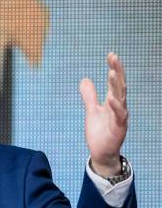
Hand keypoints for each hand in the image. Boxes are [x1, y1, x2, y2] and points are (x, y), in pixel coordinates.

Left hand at [79, 52, 127, 176]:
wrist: (101, 152)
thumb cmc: (100, 131)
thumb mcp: (91, 110)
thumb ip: (89, 96)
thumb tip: (85, 79)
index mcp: (112, 102)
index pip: (114, 82)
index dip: (114, 68)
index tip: (111, 54)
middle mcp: (118, 107)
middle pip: (119, 86)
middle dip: (117, 71)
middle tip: (114, 57)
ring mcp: (120, 117)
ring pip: (121, 98)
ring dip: (117, 85)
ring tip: (112, 72)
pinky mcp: (118, 128)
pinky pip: (119, 116)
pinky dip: (116, 107)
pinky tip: (111, 99)